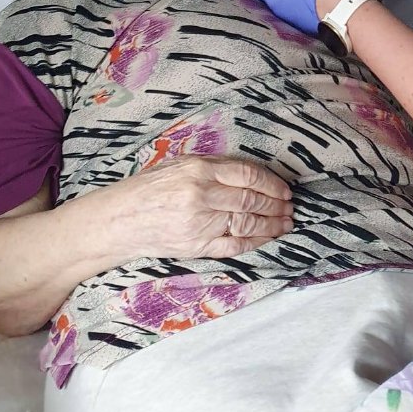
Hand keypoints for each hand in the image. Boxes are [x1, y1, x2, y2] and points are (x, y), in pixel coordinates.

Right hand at [112, 155, 293, 260]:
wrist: (121, 219)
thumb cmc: (151, 188)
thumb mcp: (180, 164)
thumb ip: (213, 167)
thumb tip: (250, 173)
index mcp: (199, 169)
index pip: (247, 175)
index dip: (271, 183)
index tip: (284, 189)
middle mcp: (201, 195)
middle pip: (251, 200)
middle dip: (276, 204)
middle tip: (291, 207)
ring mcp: (199, 223)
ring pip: (247, 223)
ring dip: (272, 224)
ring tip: (286, 222)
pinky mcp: (196, 246)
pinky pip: (234, 245)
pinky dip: (256, 242)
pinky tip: (269, 238)